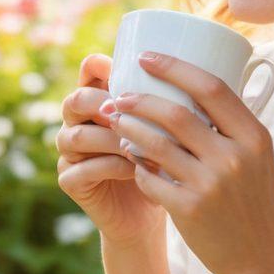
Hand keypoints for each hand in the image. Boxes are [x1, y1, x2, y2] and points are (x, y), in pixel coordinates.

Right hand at [55, 54, 166, 248]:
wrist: (155, 207)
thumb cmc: (167, 160)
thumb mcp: (170, 127)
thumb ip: (171, 102)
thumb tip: (203, 72)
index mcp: (101, 100)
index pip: (88, 71)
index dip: (98, 66)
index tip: (121, 67)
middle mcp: (79, 122)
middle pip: (76, 100)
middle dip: (100, 102)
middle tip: (128, 109)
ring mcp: (71, 152)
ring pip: (76, 136)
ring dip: (111, 138)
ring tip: (142, 145)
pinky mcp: (72, 181)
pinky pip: (84, 169)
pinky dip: (112, 166)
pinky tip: (136, 169)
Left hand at [105, 52, 273, 273]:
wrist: (260, 259)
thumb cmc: (255, 201)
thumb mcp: (258, 158)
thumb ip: (232, 127)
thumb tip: (192, 87)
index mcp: (254, 136)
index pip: (212, 87)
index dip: (175, 67)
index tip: (147, 57)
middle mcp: (234, 157)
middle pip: (177, 114)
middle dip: (140, 99)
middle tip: (119, 95)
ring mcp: (210, 185)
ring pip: (156, 145)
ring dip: (129, 129)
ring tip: (115, 121)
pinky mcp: (189, 210)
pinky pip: (151, 179)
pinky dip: (136, 165)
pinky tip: (130, 158)